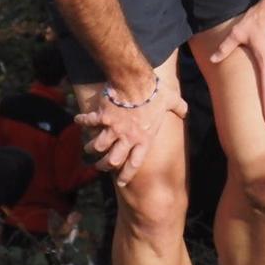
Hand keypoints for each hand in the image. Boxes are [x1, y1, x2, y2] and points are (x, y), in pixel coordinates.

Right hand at [74, 72, 187, 186]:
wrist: (135, 82)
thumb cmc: (155, 92)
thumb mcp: (171, 100)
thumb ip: (179, 107)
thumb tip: (186, 110)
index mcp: (144, 138)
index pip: (134, 163)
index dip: (127, 175)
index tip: (121, 183)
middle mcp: (127, 137)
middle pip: (113, 160)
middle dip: (105, 165)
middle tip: (101, 166)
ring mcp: (113, 128)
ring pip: (98, 146)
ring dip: (92, 148)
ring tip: (88, 149)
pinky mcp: (102, 117)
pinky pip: (89, 122)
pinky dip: (82, 122)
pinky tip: (78, 121)